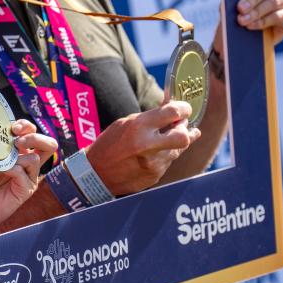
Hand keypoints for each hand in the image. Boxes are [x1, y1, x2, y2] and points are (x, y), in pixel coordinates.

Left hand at [0, 119, 56, 237]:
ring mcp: (29, 178)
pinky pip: (24, 175)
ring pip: (36, 158)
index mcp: (20, 152)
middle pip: (49, 144)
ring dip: (18, 156)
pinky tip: (1, 171)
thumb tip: (5, 136)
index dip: (26, 126)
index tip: (13, 128)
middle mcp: (28, 164)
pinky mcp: (25, 191)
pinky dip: (12, 169)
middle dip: (35, 137)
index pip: (32, 132)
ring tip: (2, 162)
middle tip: (17, 141)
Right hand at [85, 100, 200, 194]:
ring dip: (174, 142)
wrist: (96, 173)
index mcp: (139, 126)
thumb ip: (150, 117)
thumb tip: (171, 107)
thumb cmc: (109, 144)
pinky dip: (164, 155)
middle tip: (181, 125)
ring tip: (163, 139)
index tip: (184, 108)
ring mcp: (153, 163)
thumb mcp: (125, 123)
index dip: (183, 108)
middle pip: (184, 136)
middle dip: (186, 129)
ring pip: (178, 150)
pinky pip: (168, 162)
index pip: (173, 112)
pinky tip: (152, 154)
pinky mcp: (155, 176)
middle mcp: (148, 145)